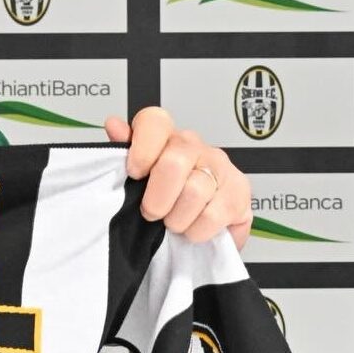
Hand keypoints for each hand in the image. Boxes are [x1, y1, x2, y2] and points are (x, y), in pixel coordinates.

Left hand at [105, 107, 251, 248]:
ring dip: (176, 218)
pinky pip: (213, 215)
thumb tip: (113, 124)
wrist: (200, 227)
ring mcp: (221, 167)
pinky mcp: (240, 192)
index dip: (142, 148)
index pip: (155, 121)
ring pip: (194, 192)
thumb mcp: (137, 179)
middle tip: (151, 213)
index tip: (134, 174)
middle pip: (174, 162)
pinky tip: (193, 229)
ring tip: (173, 223)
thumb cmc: (164, 199)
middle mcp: (195, 147)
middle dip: (157, 198)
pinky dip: (196, 230)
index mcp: (166, 137)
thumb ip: (123, 151)